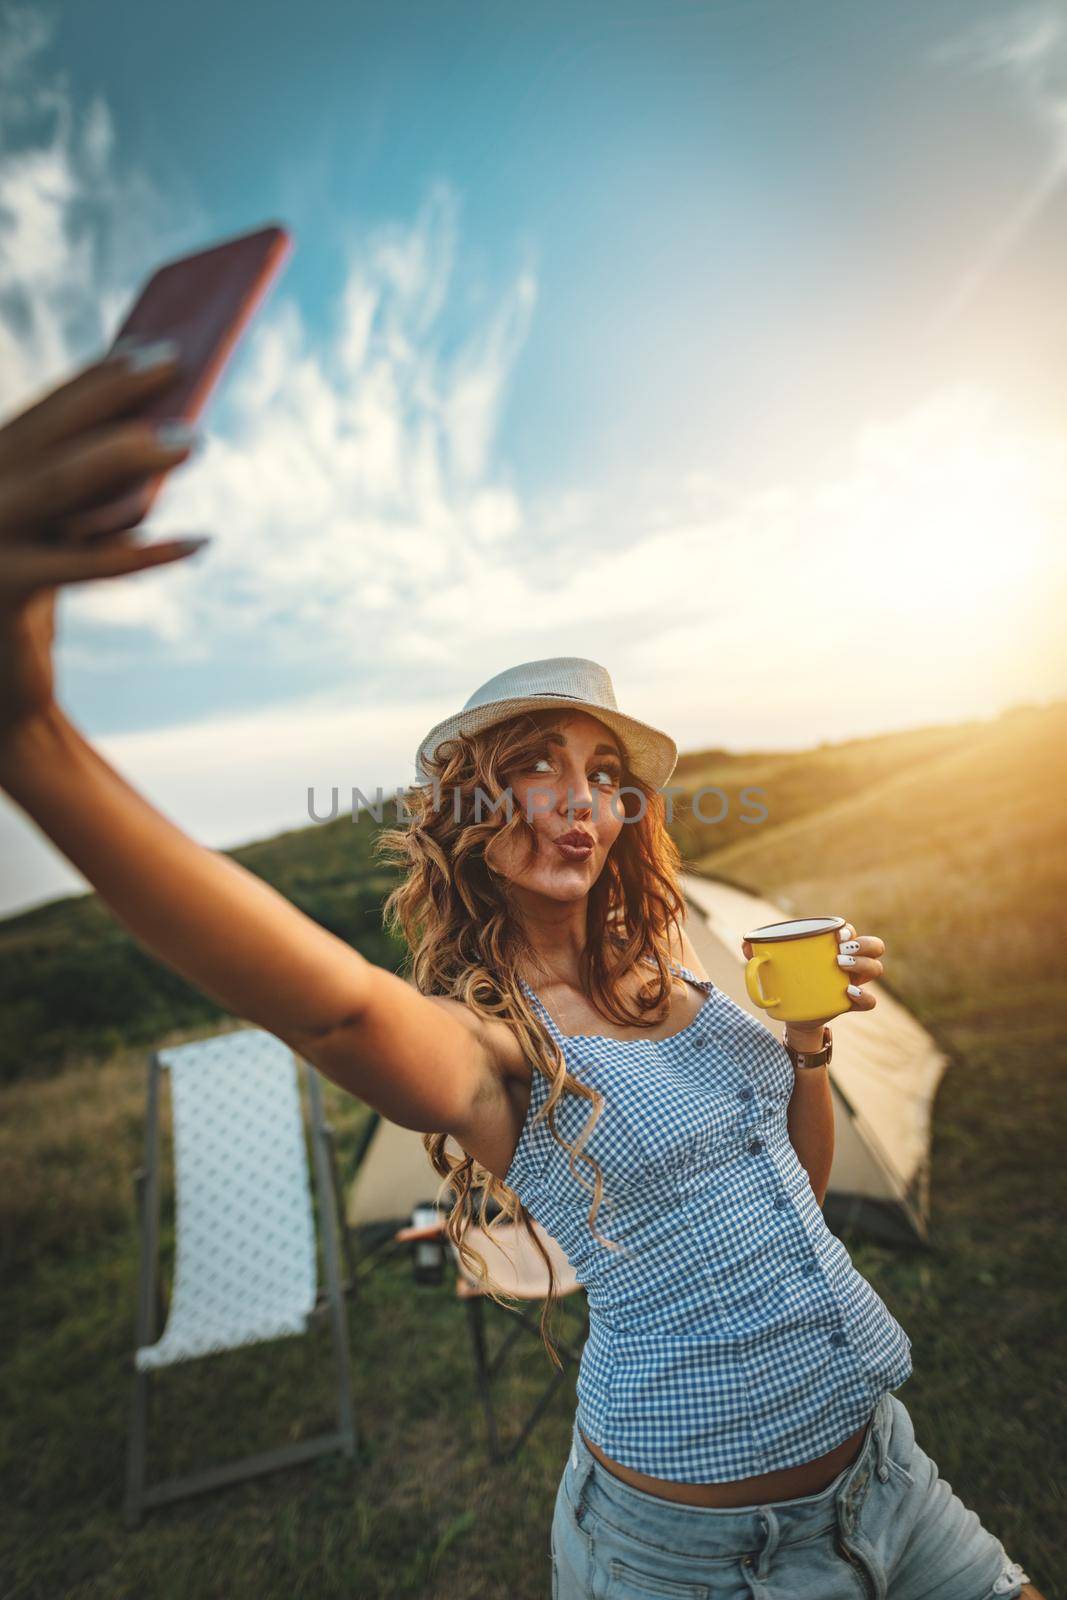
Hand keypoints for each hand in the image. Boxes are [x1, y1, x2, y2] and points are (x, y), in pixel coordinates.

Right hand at [0, 344, 205, 740]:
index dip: (98, 377)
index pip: (43, 412)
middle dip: (118, 395)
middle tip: (180, 366)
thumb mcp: (57, 536)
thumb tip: (163, 445)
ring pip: (64, 484)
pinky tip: (199, 540)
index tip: (155, 348)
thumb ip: (88, 491)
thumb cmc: (31, 605)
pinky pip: (88, 565)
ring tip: (192, 439)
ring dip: (132, 455)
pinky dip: (147, 551)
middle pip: (53, 433)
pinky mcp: (2, 591)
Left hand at [740, 921, 885, 1048]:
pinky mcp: (852, 1003)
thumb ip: (758, 954)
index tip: (836, 934)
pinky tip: (848, 993)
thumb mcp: (772, 967)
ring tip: (841, 968)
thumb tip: (745, 943)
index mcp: (833, 947)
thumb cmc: (785, 981)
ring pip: (876, 969)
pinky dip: (864, 997)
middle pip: (874, 946)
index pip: (850, 931)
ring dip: (864, 966)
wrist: (792, 1013)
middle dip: (864, 945)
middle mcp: (850, 962)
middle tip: (842, 952)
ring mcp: (855, 982)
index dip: (848, 930)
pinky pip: (870, 1001)